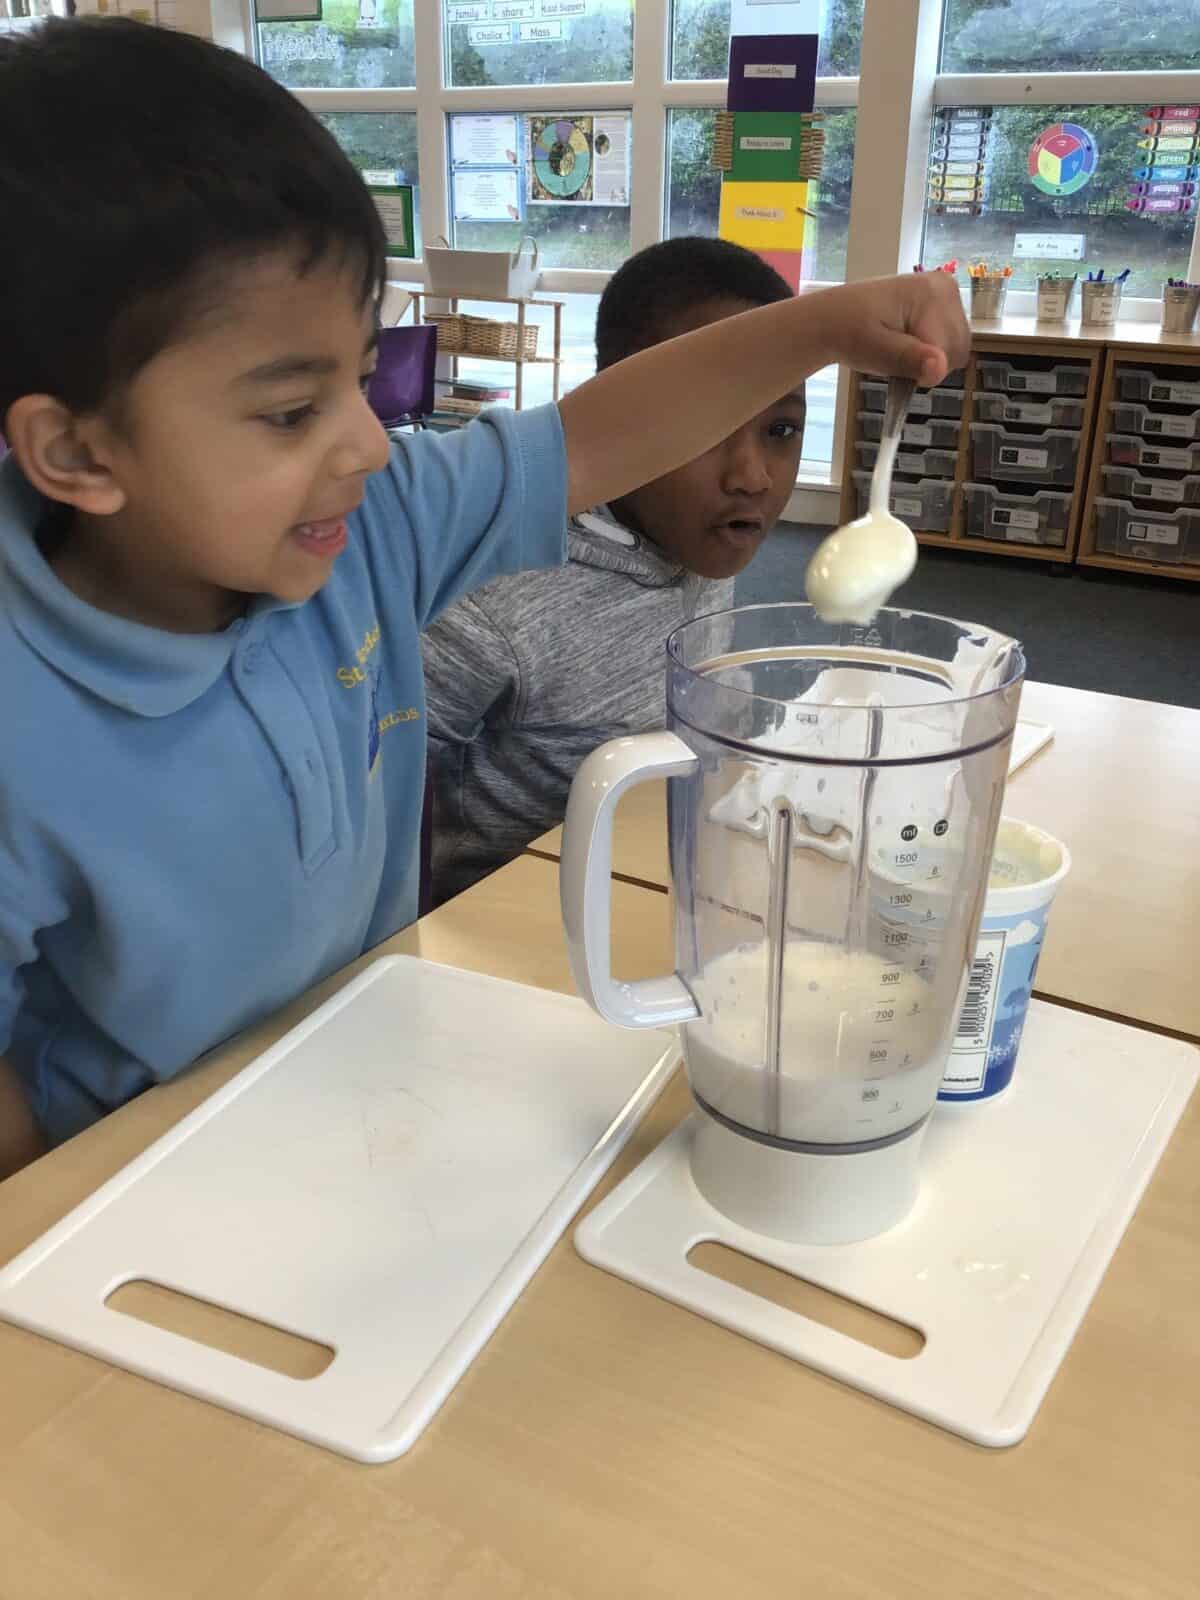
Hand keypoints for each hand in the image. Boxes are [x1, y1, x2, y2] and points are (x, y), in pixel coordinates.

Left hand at [813, 273, 970, 387]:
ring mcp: (946, 291)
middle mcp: (946, 286)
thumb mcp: (876, 352)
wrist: (833, 317)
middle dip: (929, 363)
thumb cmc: (849, 333)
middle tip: (895, 355)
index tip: (896, 365)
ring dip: (930, 357)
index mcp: (933, 294)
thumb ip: (910, 359)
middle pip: (958, 349)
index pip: (949, 353)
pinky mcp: (943, 299)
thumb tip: (940, 367)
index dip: (925, 370)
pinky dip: (931, 348)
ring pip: (956, 347)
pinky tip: (907, 340)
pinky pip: (950, 338)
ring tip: (899, 347)